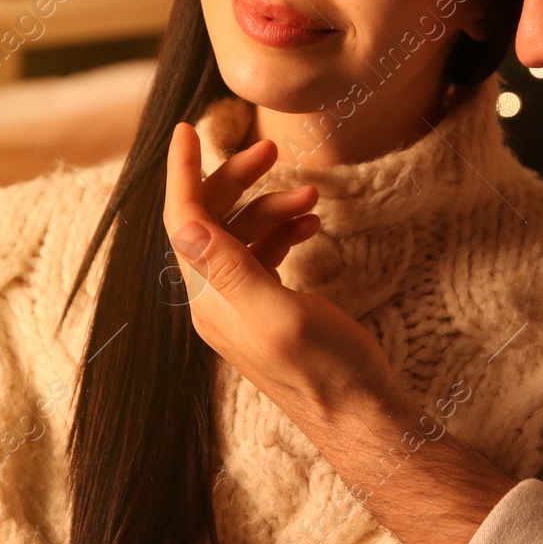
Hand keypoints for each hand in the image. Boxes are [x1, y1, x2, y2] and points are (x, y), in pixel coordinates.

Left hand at [163, 122, 404, 424]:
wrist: (359, 414)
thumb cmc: (326, 369)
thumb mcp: (277, 313)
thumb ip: (229, 268)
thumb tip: (182, 223)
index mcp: (209, 301)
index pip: (182, 222)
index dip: (183, 173)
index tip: (185, 129)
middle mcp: (216, 302)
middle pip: (211, 221)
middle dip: (238, 180)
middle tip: (273, 150)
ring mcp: (242, 306)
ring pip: (242, 235)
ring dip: (272, 206)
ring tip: (313, 195)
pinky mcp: (269, 309)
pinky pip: (264, 255)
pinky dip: (284, 230)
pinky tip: (311, 223)